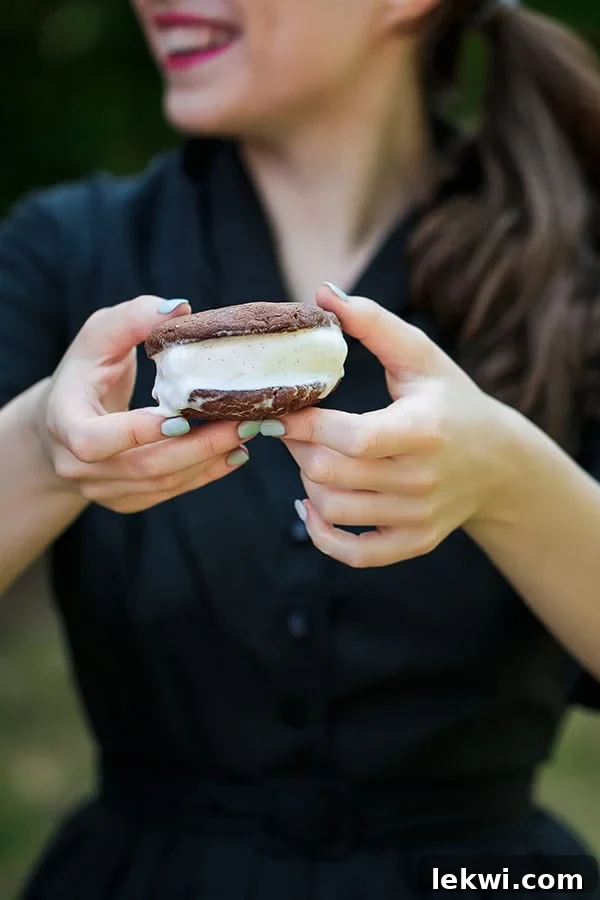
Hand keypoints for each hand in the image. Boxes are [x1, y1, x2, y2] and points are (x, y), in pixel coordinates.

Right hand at [37, 295, 255, 513]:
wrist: (68, 419)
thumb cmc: (86, 371)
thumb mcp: (100, 335)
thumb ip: (133, 318)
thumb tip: (179, 308)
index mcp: (64, 423)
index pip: (93, 441)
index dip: (137, 433)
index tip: (182, 417)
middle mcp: (76, 466)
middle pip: (143, 466)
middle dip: (198, 447)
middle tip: (242, 422)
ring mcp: (102, 489)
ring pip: (162, 483)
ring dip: (208, 460)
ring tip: (245, 433)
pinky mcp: (127, 499)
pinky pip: (169, 492)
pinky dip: (205, 474)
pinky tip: (233, 453)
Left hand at [275, 284, 510, 567]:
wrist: (496, 461)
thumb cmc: (451, 400)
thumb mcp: (420, 356)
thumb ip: (373, 323)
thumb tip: (323, 293)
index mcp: (425, 429)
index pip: (352, 437)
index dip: (304, 424)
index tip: (281, 409)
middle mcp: (423, 478)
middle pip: (330, 474)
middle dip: (298, 449)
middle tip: (294, 430)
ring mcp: (419, 516)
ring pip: (333, 509)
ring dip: (306, 483)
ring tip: (311, 458)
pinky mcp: (413, 542)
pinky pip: (353, 554)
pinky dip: (321, 534)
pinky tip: (311, 507)